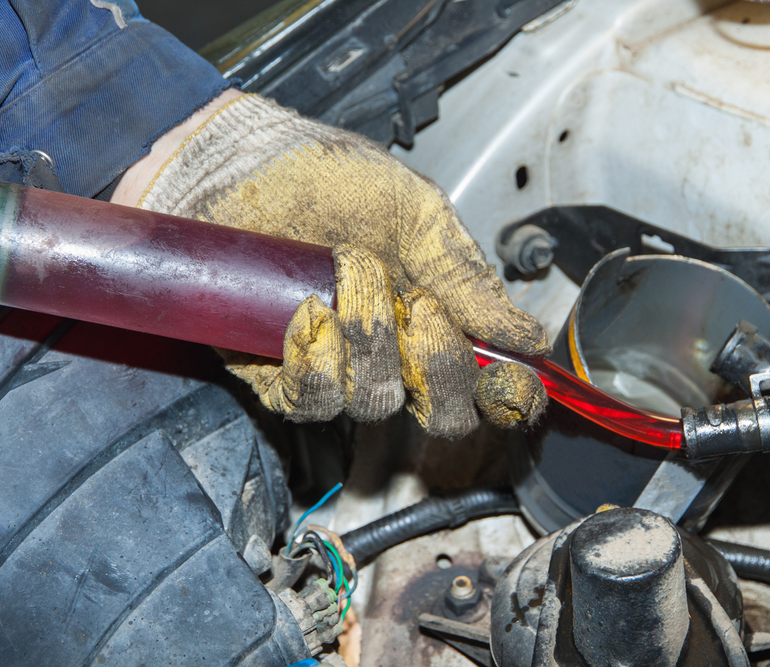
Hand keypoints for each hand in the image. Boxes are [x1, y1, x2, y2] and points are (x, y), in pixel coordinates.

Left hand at [115, 92, 548, 437]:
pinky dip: (316, 357)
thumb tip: (527, 336)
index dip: (508, 398)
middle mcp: (390, 353)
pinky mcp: (277, 375)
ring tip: (344, 276)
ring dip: (369, 338)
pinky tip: (305, 309)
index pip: (484, 384)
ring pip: (376, 402)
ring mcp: (336, 367)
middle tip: (419, 308)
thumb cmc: (326, 178)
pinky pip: (311, 399)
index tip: (511, 385)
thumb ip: (466, 277)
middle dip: (440, 366)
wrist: (242, 164)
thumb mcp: (414, 214)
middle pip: (439, 414)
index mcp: (434, 317)